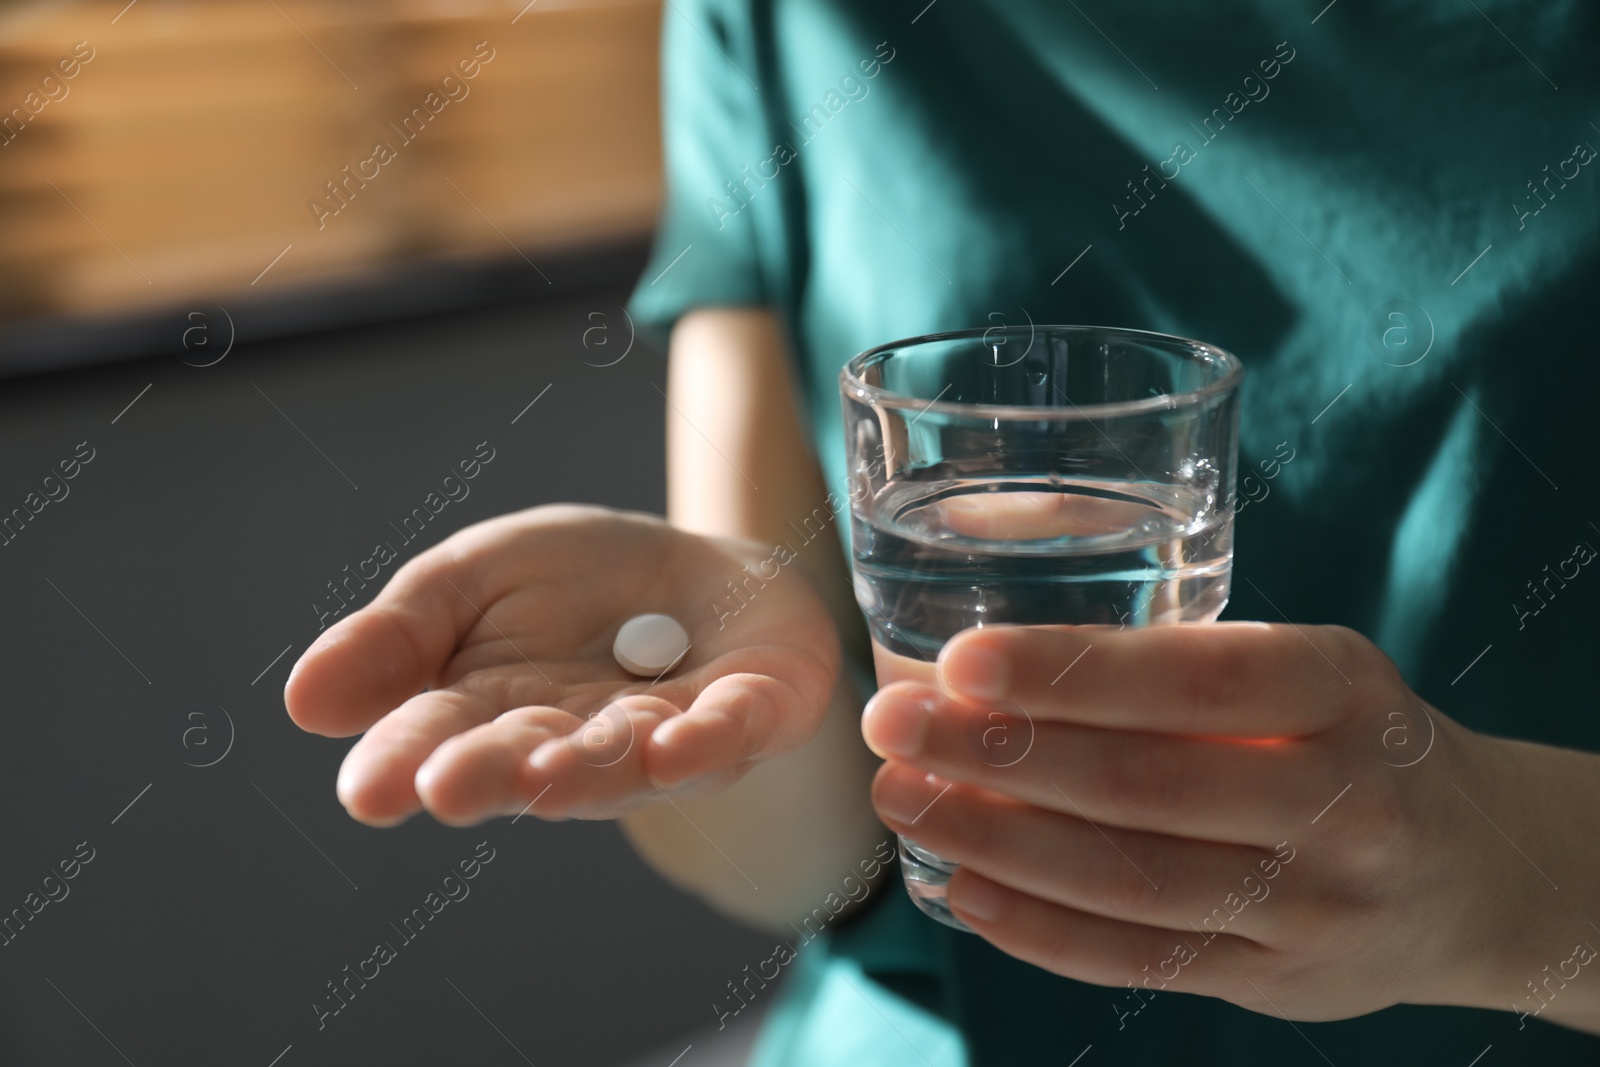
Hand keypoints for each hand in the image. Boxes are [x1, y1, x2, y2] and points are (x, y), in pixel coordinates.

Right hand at [285, 504, 837, 825]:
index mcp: (493, 713)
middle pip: (527, 762)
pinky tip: (674, 745)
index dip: (403, 763)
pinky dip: (704, 743)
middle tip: (446, 785)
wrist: (703, 574)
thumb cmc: (577, 586)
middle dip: (491, 774)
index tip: (366, 788)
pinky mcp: (749, 718)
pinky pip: (728, 735)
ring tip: (551, 770)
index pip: (437, 739)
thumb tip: (301, 702)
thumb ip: (401, 634)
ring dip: (592, 769)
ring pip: (625, 762)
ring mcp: (665, 739)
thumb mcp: (475, 577)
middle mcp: (575, 742)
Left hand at [860, 621, 1599, 1028]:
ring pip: (1126, 881)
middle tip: (893, 725)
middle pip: (1140, 786)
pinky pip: (1139, 960)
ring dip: (993, 841)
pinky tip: (962, 886)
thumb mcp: (1308, 671)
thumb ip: (1183, 671)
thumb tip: (986, 669)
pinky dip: (1038, 928)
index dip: (1070, 674)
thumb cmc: (1350, 739)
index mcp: (1341, 688)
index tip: (961, 661)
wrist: (1477, 870)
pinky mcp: (1278, 982)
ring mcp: (1315, 907)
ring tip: (904, 800)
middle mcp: (1342, 802)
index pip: (1193, 680)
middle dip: (997, 756)